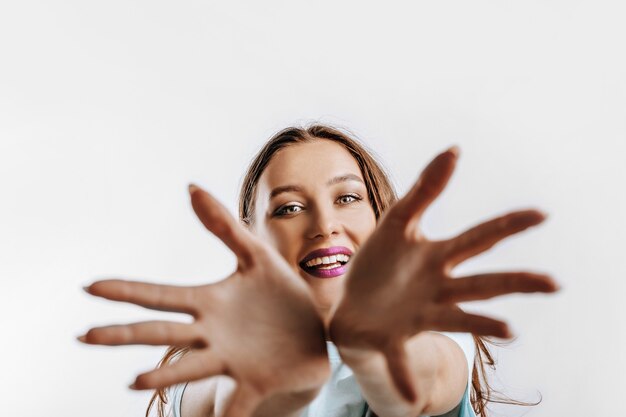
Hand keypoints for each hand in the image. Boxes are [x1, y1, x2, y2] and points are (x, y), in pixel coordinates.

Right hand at [79, 185, 329, 416]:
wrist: (314, 328)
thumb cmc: (279, 294)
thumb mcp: (255, 255)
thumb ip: (224, 225)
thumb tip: (191, 186)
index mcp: (209, 302)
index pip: (161, 295)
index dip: (128, 291)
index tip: (91, 287)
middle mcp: (210, 333)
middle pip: (162, 332)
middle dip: (124, 334)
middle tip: (86, 335)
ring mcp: (230, 358)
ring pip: (190, 368)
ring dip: (162, 376)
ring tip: (135, 381)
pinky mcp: (255, 381)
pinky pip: (237, 404)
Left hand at [329, 147, 558, 402]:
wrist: (348, 301)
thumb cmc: (377, 263)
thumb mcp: (396, 222)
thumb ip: (424, 189)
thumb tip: (454, 148)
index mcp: (438, 257)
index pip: (479, 238)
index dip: (507, 225)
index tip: (541, 213)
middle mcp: (439, 287)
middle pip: (483, 281)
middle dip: (516, 282)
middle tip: (554, 283)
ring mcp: (420, 314)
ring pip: (458, 319)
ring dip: (484, 325)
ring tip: (509, 330)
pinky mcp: (393, 337)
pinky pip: (400, 358)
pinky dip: (405, 375)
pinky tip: (409, 396)